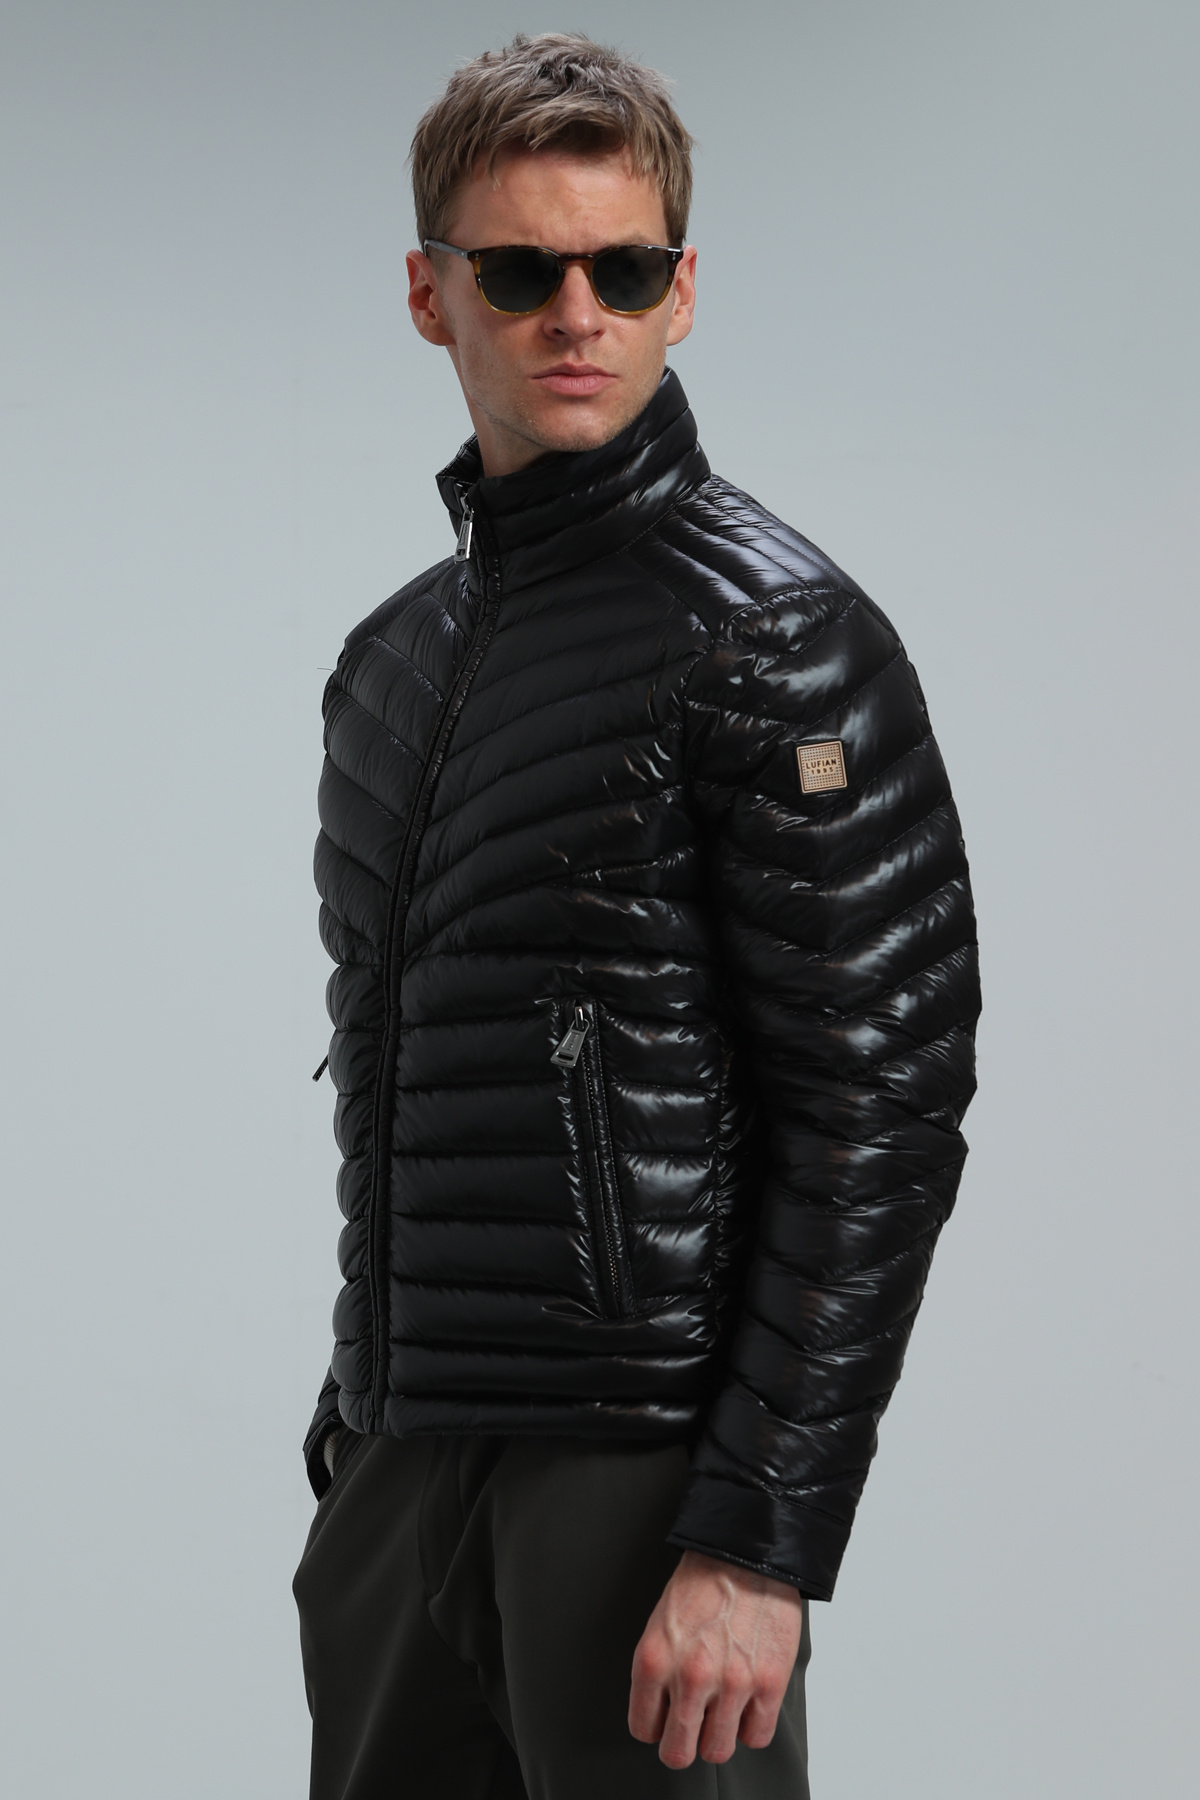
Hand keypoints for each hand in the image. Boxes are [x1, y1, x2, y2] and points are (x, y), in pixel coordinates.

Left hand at [628, 1549, 803, 1767]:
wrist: (747, 1552)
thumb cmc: (703, 1581)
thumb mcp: (660, 1623)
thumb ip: (658, 1671)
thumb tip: (661, 1709)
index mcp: (654, 1660)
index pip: (643, 1728)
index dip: (656, 1725)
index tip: (665, 1719)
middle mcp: (690, 1677)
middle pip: (677, 1752)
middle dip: (682, 1744)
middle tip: (691, 1729)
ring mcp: (731, 1684)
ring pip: (717, 1751)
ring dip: (719, 1736)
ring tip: (722, 1711)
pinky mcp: (769, 1684)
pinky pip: (757, 1737)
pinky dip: (752, 1726)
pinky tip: (748, 1703)